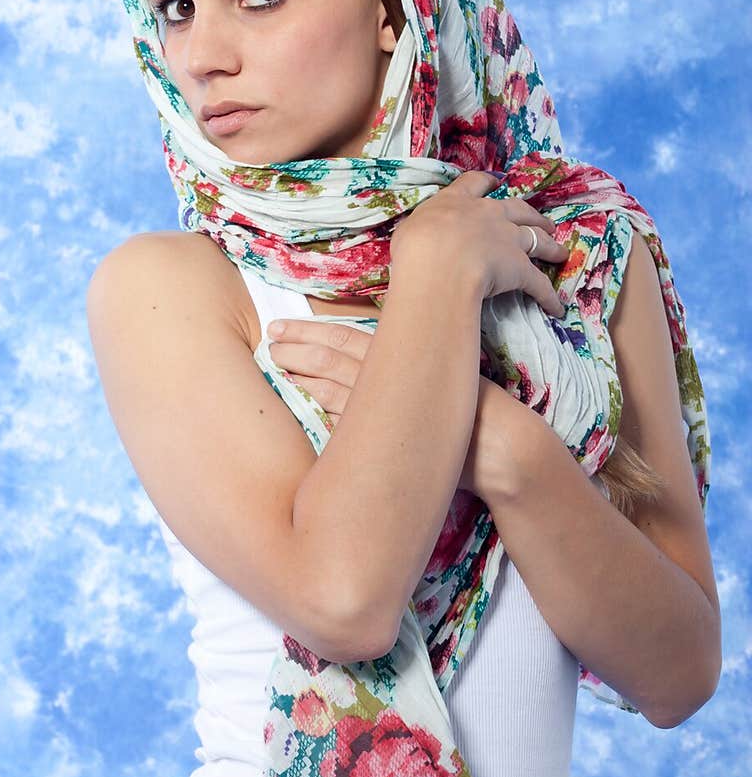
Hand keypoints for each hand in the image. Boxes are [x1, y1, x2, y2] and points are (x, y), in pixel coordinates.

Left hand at [266, 316, 534, 506]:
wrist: (506, 449)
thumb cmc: (478, 417)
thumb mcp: (441, 382)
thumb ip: (403, 375)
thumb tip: (368, 371)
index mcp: (408, 358)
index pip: (348, 339)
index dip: (312, 332)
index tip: (283, 327)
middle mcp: (397, 377)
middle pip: (335, 356)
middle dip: (300, 346)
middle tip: (270, 338)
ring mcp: (392, 407)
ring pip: (335, 384)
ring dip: (304, 372)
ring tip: (277, 363)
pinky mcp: (392, 436)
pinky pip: (348, 422)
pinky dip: (325, 408)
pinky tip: (303, 401)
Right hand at [390, 169, 569, 318]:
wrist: (438, 266)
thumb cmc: (416, 247)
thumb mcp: (409, 229)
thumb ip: (421, 228)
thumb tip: (419, 234)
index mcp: (458, 202)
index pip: (475, 183)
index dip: (487, 182)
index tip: (497, 181)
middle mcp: (489, 215)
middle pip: (519, 209)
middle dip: (533, 216)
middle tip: (543, 222)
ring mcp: (509, 240)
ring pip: (538, 240)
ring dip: (551, 246)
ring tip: (560, 252)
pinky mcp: (521, 269)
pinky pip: (539, 285)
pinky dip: (549, 297)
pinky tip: (557, 308)